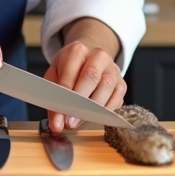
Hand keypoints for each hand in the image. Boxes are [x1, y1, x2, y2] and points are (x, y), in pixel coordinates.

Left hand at [43, 18, 125, 132]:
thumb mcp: (54, 77)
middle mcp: (98, 55)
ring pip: (107, 87)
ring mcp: (112, 68)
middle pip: (91, 77)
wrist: (88, 58)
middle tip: (70, 121)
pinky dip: (107, 110)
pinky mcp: (121, 82)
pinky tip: (96, 117)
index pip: (70, 74)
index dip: (65, 97)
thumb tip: (56, 125)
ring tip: (81, 120)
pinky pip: (118, 98)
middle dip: (80, 103)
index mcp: (77, 50)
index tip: (59, 116)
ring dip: (94, 109)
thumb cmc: (69, 68)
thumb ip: (53, 100)